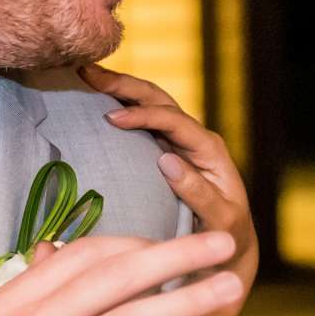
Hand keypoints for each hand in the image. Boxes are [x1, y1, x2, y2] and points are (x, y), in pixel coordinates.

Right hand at [0, 234, 242, 315]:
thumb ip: (23, 298)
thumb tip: (57, 255)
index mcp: (5, 304)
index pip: (81, 257)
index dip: (133, 245)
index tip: (167, 245)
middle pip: (112, 278)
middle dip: (175, 257)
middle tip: (221, 243)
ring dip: (184, 302)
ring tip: (227, 290)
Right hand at [84, 66, 258, 306]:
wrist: (229, 243)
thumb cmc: (227, 234)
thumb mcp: (220, 219)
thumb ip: (198, 192)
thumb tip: (166, 160)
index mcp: (209, 148)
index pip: (174, 120)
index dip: (143, 116)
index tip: (112, 118)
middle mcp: (194, 137)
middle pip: (158, 99)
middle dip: (124, 84)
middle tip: (88, 72)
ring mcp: (178, 140)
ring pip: (148, 103)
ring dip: (118, 87)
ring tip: (85, 75)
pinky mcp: (164, 148)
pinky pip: (141, 120)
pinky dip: (119, 105)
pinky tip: (94, 99)